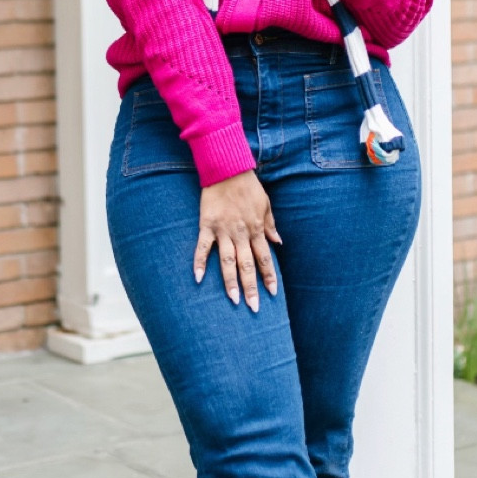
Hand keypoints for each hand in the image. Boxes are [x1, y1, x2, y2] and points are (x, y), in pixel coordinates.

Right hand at [194, 171, 280, 310]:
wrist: (227, 170)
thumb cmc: (248, 187)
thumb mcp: (266, 204)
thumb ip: (270, 224)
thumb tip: (278, 242)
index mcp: (256, 229)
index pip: (265, 258)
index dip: (269, 276)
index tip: (272, 293)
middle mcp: (241, 234)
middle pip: (247, 265)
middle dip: (251, 287)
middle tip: (254, 307)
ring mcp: (223, 231)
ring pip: (228, 261)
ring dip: (231, 282)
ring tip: (234, 300)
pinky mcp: (207, 226)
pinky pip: (203, 247)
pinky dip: (200, 262)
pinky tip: (198, 278)